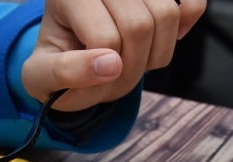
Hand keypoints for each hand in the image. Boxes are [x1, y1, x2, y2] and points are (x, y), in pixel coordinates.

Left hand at [22, 0, 206, 110]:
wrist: (71, 51)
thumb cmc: (56, 64)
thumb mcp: (42, 77)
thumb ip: (64, 73)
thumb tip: (111, 65)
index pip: (106, 38)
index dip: (104, 74)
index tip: (88, 82)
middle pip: (140, 25)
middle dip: (132, 67)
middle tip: (112, 77)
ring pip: (166, 15)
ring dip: (155, 55)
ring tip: (132, 61)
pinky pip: (191, 1)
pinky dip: (190, 18)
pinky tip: (173, 36)